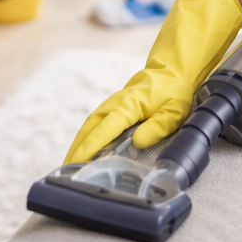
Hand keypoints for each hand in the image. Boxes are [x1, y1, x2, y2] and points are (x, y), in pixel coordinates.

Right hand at [64, 0, 241, 163]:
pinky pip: (95, 122)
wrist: (173, 71)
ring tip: (70, 164)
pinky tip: (83, 148)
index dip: (91, 146)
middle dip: (77, 148)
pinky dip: (85, 136)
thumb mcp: (174, 112)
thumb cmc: (174, 93)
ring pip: (89, 124)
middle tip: (67, 170)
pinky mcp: (114, 106)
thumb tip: (137, 143)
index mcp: (129, 106)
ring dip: (78, 142)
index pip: (105, 129)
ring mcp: (112, 103)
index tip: (80, 161)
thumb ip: (156, 128)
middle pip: (89, 127)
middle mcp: (115, 104)